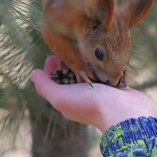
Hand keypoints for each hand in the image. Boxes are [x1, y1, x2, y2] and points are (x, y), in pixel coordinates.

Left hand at [30, 55, 154, 132]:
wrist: (123, 111)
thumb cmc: (90, 104)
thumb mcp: (60, 96)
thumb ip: (45, 85)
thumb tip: (33, 73)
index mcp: (68, 99)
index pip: (55, 81)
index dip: (52, 68)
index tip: (54, 54)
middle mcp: (82, 95)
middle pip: (71, 74)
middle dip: (69, 60)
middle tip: (71, 45)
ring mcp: (99, 91)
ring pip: (89, 71)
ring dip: (85, 59)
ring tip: (85, 45)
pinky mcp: (113, 85)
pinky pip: (104, 70)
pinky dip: (101, 62)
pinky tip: (101, 52)